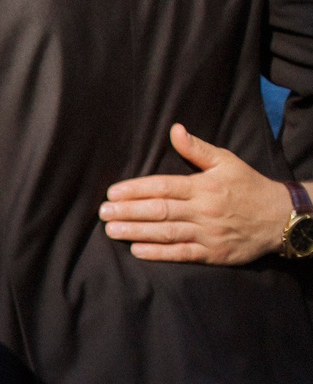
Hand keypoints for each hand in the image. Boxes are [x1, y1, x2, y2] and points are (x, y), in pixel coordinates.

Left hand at [100, 123, 294, 263]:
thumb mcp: (227, 162)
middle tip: (103, 213)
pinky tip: (137, 250)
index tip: (112, 193)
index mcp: (204, 186)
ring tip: (112, 231)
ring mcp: (208, 233)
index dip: (135, 190)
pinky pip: (181, 254)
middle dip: (128, 212)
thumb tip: (175, 129)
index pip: (163, 187)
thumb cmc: (249, 186)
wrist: (280, 217)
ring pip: (166, 232)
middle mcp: (204, 210)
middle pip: (160, 210)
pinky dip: (159, 253)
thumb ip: (197, 149)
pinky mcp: (213, 253)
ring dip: (136, 232)